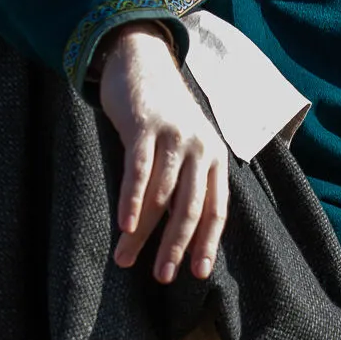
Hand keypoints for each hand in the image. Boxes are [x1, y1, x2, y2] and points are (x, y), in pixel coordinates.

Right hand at [98, 22, 228, 284]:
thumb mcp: (188, 146)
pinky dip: (132, 199)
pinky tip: (124, 224)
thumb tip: (183, 233)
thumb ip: (189, 180)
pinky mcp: (145, 126)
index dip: (207, 242)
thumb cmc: (164, 116)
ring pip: (161, 195)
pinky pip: (140, 170)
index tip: (196, 274)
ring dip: (142, 232)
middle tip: (162, 277)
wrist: (143, 63)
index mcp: (215, 158)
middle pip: (191, 207)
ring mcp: (174, 137)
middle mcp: (201, 148)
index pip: (216, 209)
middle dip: (176, 246)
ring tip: (124, 259)